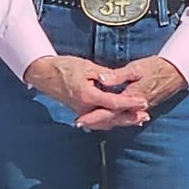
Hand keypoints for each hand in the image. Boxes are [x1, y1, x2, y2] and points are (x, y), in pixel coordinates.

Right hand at [23, 53, 149, 124]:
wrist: (43, 74)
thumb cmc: (64, 67)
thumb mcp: (87, 67)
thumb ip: (106, 75)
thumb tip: (122, 78)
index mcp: (87, 96)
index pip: (114, 102)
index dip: (130, 103)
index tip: (143, 101)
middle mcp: (85, 108)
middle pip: (112, 117)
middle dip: (130, 117)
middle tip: (146, 115)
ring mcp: (82, 112)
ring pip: (106, 121)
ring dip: (123, 121)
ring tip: (138, 119)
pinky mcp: (80, 112)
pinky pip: (99, 121)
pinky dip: (112, 121)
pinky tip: (120, 119)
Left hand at [75, 53, 187, 129]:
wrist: (177, 72)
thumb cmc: (156, 67)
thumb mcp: (136, 68)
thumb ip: (117, 75)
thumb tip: (101, 79)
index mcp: (132, 97)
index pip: (110, 110)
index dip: (94, 116)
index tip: (80, 119)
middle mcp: (136, 107)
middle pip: (112, 119)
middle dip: (95, 122)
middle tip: (79, 124)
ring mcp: (140, 108)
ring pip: (119, 119)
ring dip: (103, 122)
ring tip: (88, 123)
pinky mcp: (142, 107)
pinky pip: (125, 116)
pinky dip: (114, 119)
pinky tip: (106, 118)